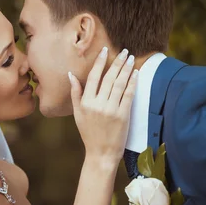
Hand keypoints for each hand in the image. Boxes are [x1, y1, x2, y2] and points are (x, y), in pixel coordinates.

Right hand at [69, 47, 137, 167]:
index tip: (105, 51)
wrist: (101, 153)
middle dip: (117, 62)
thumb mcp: (78, 114)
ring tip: (130, 58)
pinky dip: (132, 82)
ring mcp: (111, 110)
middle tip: (124, 51)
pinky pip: (128, 95)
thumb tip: (70, 75)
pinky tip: (135, 73)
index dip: (100, 62)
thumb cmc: (89, 133)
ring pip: (119, 84)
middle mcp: (97, 104)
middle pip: (108, 78)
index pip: (93, 77)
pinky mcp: (123, 115)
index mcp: (86, 103)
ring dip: (126, 69)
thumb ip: (75, 93)